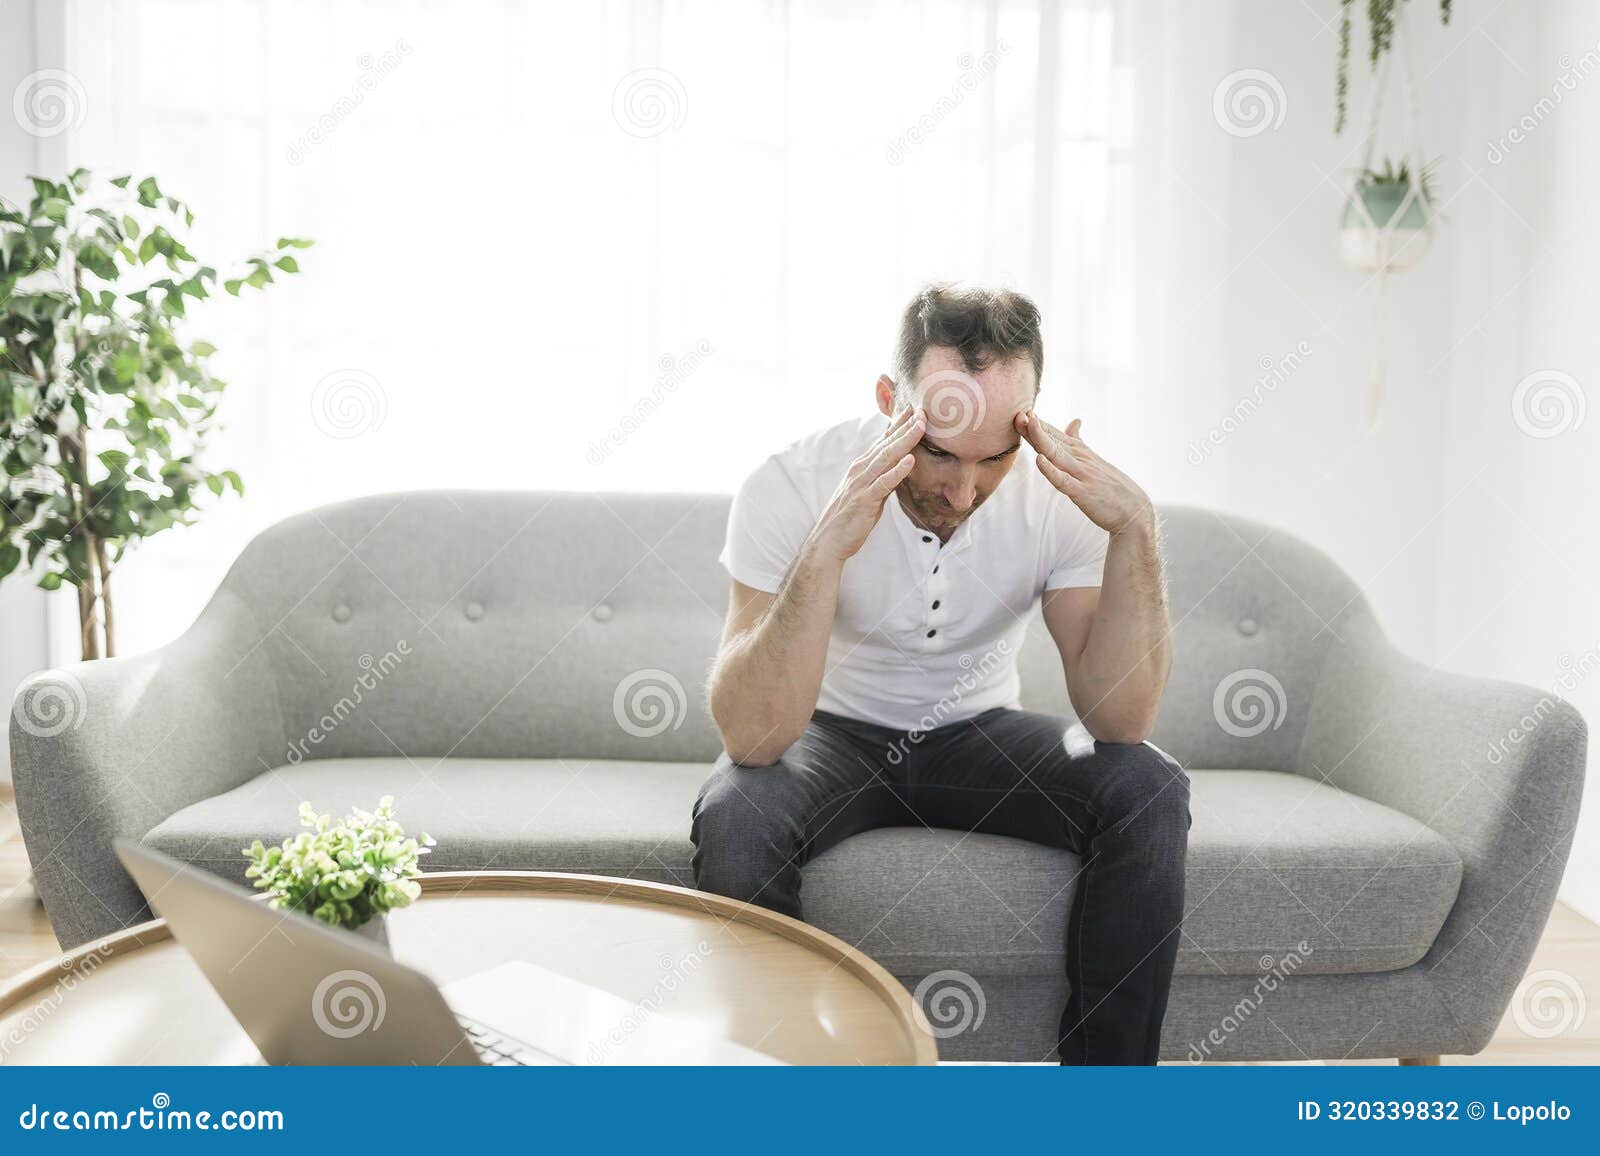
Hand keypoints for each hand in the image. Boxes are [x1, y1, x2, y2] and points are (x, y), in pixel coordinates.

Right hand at [805, 405, 922, 564]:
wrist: (828, 541)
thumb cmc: (848, 519)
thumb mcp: (869, 494)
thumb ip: (883, 479)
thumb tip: (899, 469)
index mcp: (861, 467)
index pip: (883, 441)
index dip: (898, 424)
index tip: (912, 408)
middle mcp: (860, 470)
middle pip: (886, 444)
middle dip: (905, 426)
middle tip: (922, 408)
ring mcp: (861, 484)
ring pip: (886, 457)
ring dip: (905, 440)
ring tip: (920, 426)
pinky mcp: (864, 500)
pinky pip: (884, 483)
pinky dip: (897, 471)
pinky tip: (910, 460)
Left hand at [1016, 411, 1153, 536]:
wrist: (1134, 510)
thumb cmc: (1112, 487)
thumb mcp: (1094, 460)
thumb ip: (1079, 442)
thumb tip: (1075, 421)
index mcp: (1081, 452)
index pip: (1056, 435)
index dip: (1038, 424)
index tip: (1023, 412)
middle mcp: (1080, 460)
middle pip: (1052, 441)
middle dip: (1034, 427)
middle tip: (1019, 413)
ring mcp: (1082, 475)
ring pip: (1057, 454)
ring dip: (1042, 439)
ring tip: (1029, 424)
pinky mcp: (1083, 493)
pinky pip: (1063, 481)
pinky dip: (1051, 470)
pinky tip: (1040, 460)